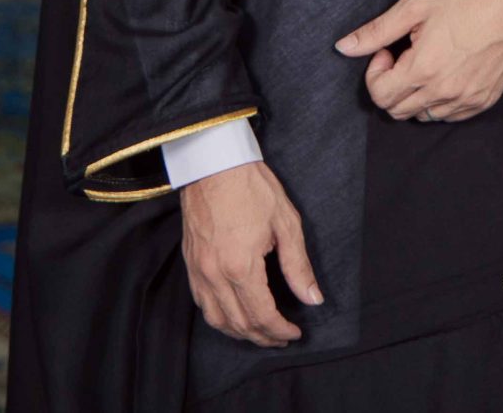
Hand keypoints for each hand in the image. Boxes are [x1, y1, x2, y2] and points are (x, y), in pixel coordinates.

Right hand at [180, 162, 323, 345]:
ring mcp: (199, 270)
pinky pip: (202, 303)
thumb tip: (312, 298)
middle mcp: (215, 274)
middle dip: (263, 337)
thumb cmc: (252, 187)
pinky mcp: (190, 263)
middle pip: (239, 323)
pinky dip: (219, 318)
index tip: (295, 333)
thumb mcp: (286, 223)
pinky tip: (234, 315)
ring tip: (261, 333)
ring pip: (217, 319)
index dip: (281, 331)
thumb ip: (298, 266)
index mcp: (240, 266)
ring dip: (240, 333)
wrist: (214, 163)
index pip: (262, 315)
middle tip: (282, 338)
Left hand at [335, 0, 502, 122]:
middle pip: (398, 110)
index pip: (380, 96)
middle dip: (391, 85)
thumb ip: (377, 30)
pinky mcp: (483, 101)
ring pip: (423, 115)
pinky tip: (446, 73)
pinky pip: (450, 115)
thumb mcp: (415, 5)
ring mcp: (465, 100)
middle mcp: (443, 92)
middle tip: (404, 56)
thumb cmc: (466, 0)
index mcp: (423, 69)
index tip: (387, 52)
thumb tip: (343, 47)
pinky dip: (440, 101)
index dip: (375, 73)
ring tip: (427, 64)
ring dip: (415, 95)